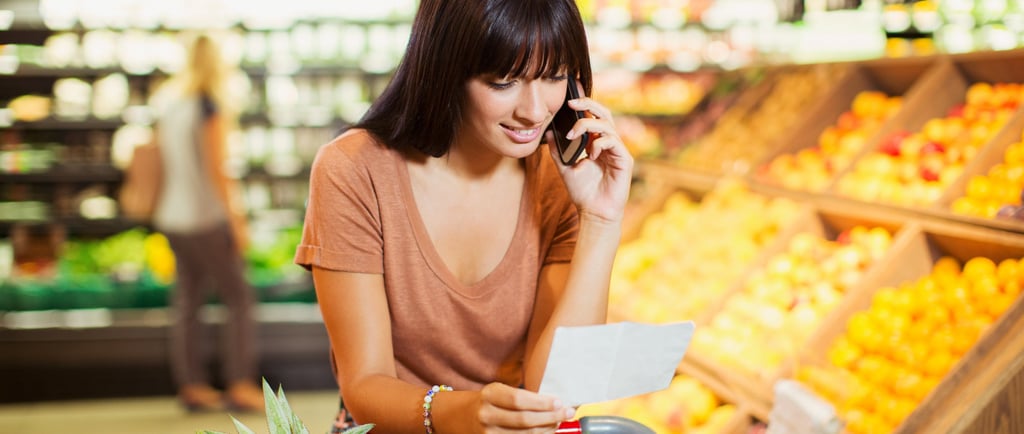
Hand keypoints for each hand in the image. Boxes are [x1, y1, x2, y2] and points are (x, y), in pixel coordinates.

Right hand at [473, 383, 574, 432]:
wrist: (462, 417)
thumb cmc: (489, 402)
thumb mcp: (500, 391)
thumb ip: (523, 397)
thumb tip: (555, 405)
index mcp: (489, 395)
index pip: (519, 399)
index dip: (541, 403)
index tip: (559, 402)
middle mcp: (486, 415)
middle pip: (524, 420)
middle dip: (550, 417)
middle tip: (567, 413)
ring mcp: (488, 433)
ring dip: (546, 430)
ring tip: (558, 422)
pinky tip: (546, 432)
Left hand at [548, 96, 632, 224]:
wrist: (593, 213)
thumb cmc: (582, 192)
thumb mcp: (564, 167)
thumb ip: (557, 150)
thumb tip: (547, 132)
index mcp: (596, 143)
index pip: (593, 117)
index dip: (584, 105)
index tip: (567, 102)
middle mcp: (609, 144)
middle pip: (604, 114)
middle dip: (589, 104)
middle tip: (571, 103)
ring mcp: (618, 151)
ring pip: (607, 125)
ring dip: (588, 125)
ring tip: (573, 134)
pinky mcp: (625, 160)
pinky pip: (613, 141)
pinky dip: (599, 142)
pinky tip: (590, 153)